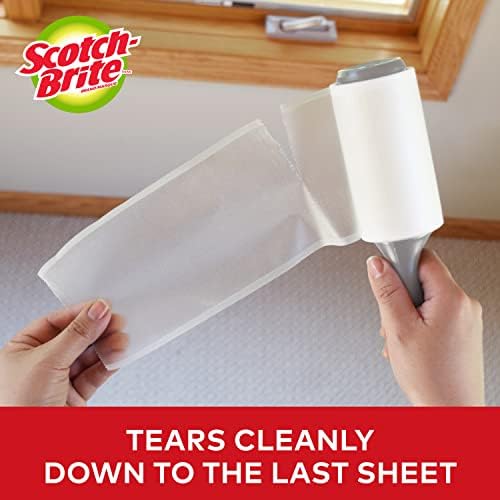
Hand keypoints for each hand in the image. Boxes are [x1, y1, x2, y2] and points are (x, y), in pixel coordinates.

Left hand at [0, 300, 127, 405]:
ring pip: (89, 355)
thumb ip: (77, 335)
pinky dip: (109, 364)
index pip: (55, 322)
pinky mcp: (75, 395)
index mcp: (22, 349)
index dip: (79, 313)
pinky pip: (96, 373)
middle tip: (116, 320)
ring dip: (107, 346)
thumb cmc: (17, 409)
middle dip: (97, 330)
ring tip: (121, 339)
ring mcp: (59, 380)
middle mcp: (40, 363)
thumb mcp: (47, 362)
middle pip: (76, 338)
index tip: (101, 306)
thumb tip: (96, 311)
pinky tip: (118, 354)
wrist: (27, 451)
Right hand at [367, 249, 484, 405]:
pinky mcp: (462, 331)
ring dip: (406, 313)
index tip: (386, 276)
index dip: (400, 263)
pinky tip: (411, 343)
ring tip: (402, 338)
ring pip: (426, 298)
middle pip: (423, 279)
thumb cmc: (431, 379)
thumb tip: (377, 265)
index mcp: (452, 299)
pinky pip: (435, 314)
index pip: (423, 258)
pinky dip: (418, 323)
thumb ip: (387, 292)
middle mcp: (465, 305)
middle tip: (393, 319)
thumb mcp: (398, 329)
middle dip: (400, 295)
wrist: (451, 412)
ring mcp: (466, 319)